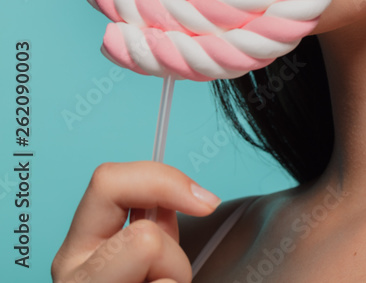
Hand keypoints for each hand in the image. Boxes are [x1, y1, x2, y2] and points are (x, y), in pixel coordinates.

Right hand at [52, 161, 220, 282]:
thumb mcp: (157, 252)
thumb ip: (157, 220)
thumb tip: (189, 193)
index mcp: (81, 246)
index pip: (107, 180)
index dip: (164, 180)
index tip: (205, 202)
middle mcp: (72, 275)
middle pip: (143, 236)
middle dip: (173, 255)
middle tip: (171, 279)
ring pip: (157, 265)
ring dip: (176, 280)